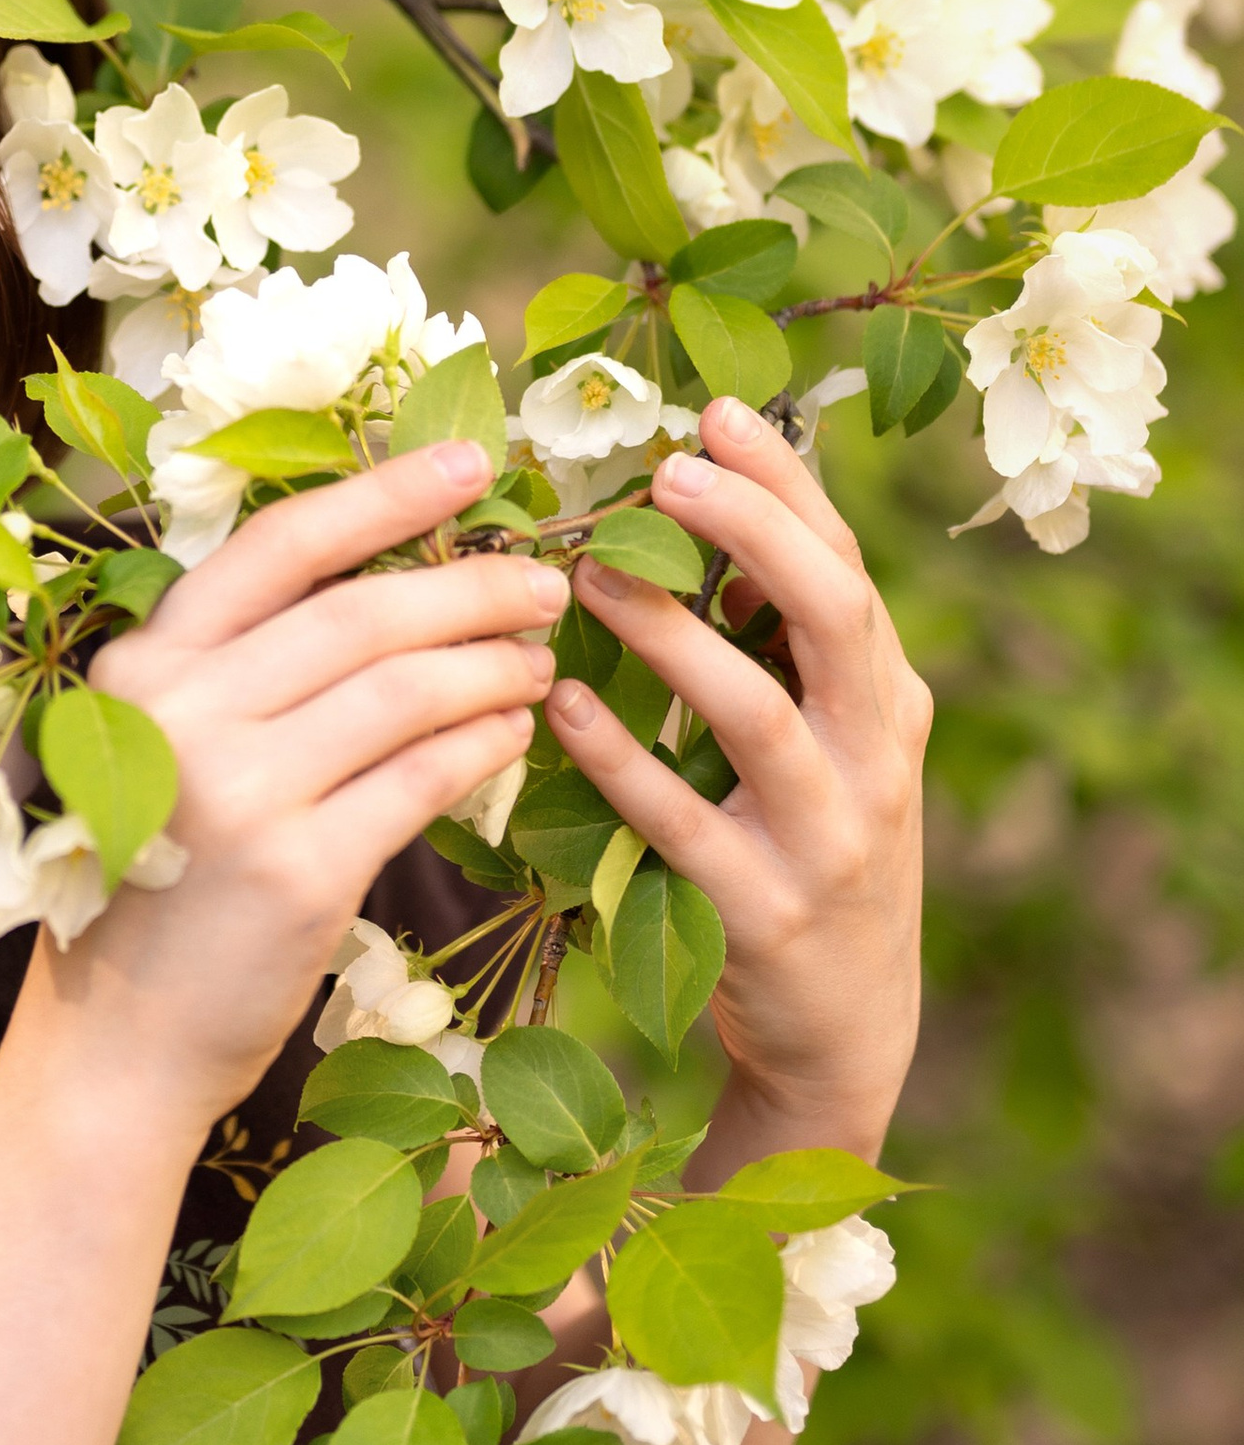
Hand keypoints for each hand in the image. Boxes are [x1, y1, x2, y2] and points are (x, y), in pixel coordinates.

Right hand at [53, 443, 569, 1127]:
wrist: (116, 1041)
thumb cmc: (155, 876)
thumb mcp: (164, 744)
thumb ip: (242, 665)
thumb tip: (386, 577)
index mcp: (146, 661)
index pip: (280, 545)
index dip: (384, 493)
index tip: (472, 463)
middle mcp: (182, 711)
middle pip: (361, 613)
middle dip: (471, 584)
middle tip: (545, 583)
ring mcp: (240, 792)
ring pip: (404, 690)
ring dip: (491, 664)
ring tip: (541, 659)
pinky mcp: (299, 871)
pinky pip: (422, 779)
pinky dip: (484, 744)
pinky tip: (515, 731)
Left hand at [544, 396, 929, 1152]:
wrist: (845, 1033)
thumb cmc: (808, 851)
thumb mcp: (825, 744)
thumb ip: (781, 647)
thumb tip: (707, 528)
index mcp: (885, 699)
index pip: (844, 565)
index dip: (786, 483)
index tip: (717, 410)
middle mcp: (875, 756)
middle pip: (834, 617)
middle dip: (756, 531)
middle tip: (667, 472)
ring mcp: (827, 838)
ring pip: (761, 716)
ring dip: (675, 638)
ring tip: (591, 577)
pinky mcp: (766, 913)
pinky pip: (684, 825)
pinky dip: (621, 762)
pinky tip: (558, 706)